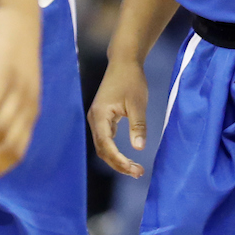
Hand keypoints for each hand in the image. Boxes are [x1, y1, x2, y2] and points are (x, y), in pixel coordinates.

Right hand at [88, 58, 148, 177]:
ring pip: (103, 146)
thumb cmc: (131, 79)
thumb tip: (139, 148)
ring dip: (116, 159)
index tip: (134, 169)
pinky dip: (115, 150)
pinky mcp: (103, 117)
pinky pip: (106, 139)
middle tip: (137, 172)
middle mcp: (94, 119)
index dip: (119, 160)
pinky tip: (127, 156)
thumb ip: (138, 125)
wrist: (124, 61)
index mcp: (100, 115)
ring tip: (134, 168)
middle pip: (102, 149)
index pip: (105, 145)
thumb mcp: (137, 103)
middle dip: (118, 163)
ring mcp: (97, 119)